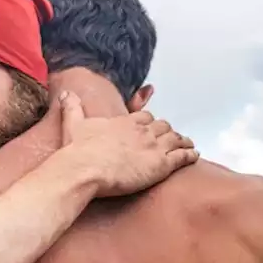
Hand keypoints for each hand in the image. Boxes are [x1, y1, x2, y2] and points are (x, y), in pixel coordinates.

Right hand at [58, 90, 197, 197]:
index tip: (152, 125)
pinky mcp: (161, 165)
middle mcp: (142, 131)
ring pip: (175, 139)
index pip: (144, 117)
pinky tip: (195, 155)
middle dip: (167, 131)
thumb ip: (72, 108)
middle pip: (162, 127)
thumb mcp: (73, 124)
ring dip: (183, 141)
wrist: (85, 168)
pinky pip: (182, 156)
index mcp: (124, 122)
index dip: (149, 122)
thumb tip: (66, 93)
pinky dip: (190, 154)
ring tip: (188, 144)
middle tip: (171, 137)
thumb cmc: (78, 151)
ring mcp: (154, 147)